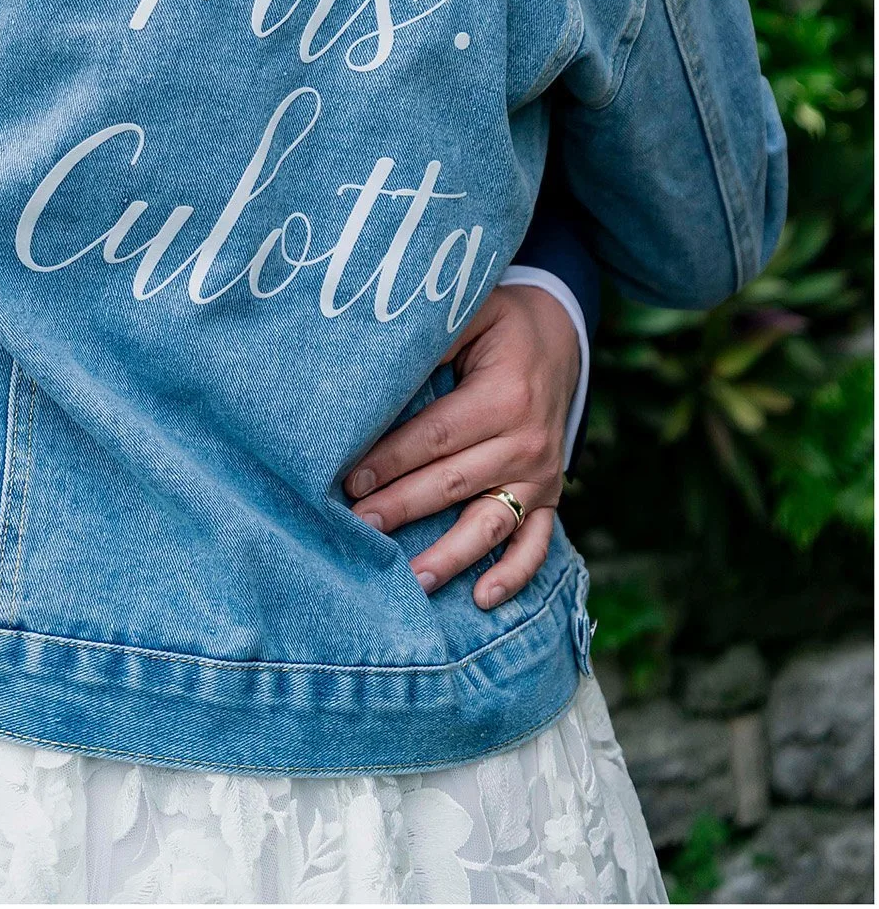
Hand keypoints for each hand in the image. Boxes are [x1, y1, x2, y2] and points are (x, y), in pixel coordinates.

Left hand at [343, 283, 577, 610]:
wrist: (560, 337)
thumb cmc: (501, 325)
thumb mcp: (473, 312)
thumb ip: (434, 338)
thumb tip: (380, 370)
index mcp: (506, 395)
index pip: (437, 435)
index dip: (391, 459)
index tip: (349, 479)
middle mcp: (527, 442)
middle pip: (454, 482)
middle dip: (402, 507)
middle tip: (357, 530)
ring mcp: (541, 476)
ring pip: (489, 523)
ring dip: (449, 555)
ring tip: (410, 581)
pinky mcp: (549, 497)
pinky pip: (535, 544)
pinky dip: (513, 575)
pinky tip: (482, 599)